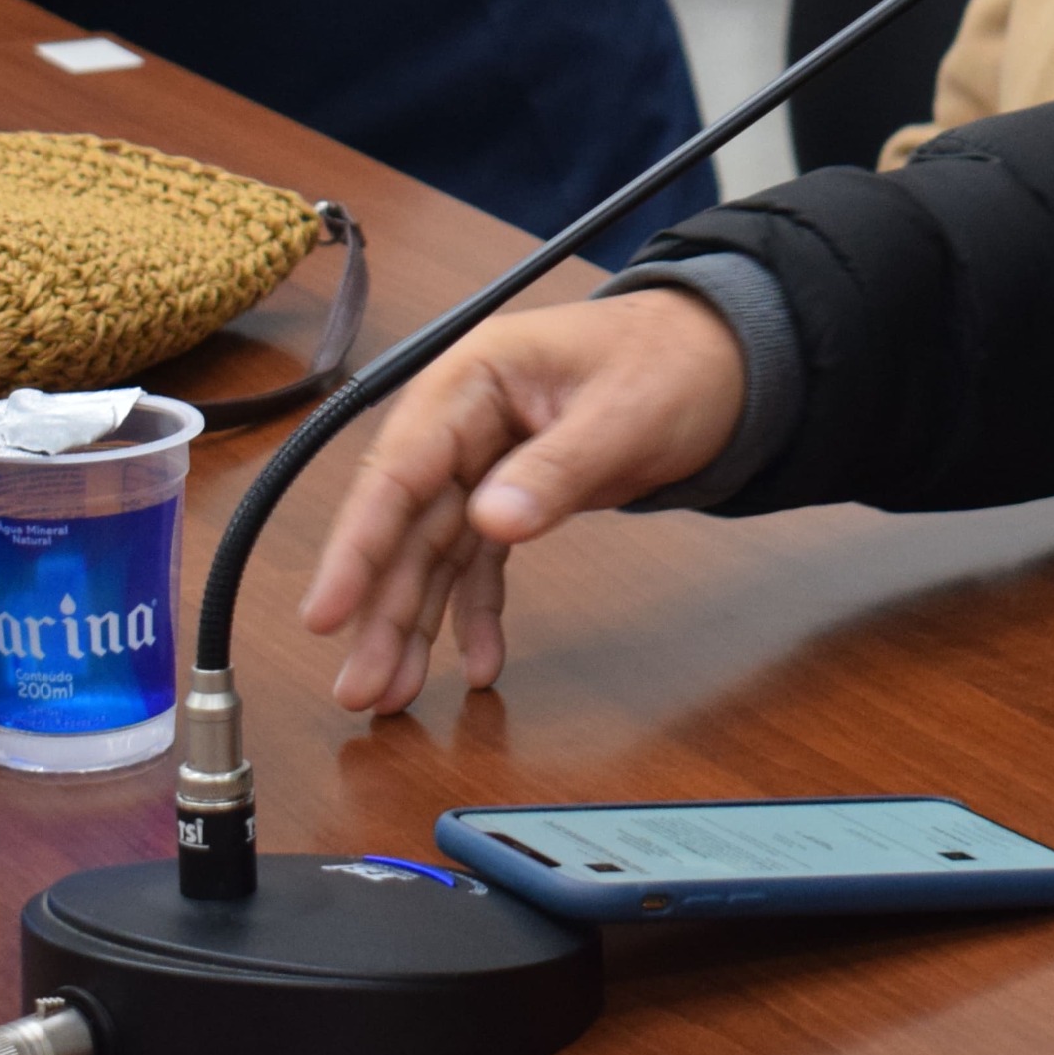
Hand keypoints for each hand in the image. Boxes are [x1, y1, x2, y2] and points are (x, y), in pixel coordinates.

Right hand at [297, 290, 750, 713]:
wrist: (728, 358)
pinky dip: (476, 610)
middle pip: (406, 522)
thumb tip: (491, 522)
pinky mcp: (513, 489)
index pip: (399, 469)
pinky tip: (478, 663)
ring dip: (414, 623)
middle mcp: (463, 419)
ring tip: (392, 696)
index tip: (326, 614)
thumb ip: (558, 468)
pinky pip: (478, 559)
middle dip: (381, 608)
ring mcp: (483, 457)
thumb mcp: (625, 414)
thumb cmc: (675, 363)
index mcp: (474, 378)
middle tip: (359, 689)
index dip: (358, 544)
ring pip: (433, 551)